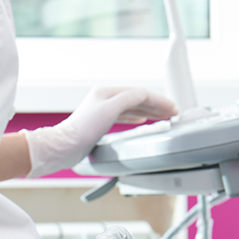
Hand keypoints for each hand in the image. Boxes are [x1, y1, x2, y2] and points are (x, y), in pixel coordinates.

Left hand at [25, 86, 176, 176]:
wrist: (65, 147)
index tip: (171, 107)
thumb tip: (145, 95)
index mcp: (106, 91)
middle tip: (172, 112)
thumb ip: (131, 99)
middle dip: (156, 105)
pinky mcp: (100, 124)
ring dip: (149, 111)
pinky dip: (136, 116)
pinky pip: (124, 116)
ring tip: (162, 116)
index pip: (139, 92)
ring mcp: (102, 111)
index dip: (158, 100)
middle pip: (136, 99)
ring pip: (131, 108)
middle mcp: (104, 99)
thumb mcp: (112, 109)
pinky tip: (141, 119)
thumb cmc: (83, 129)